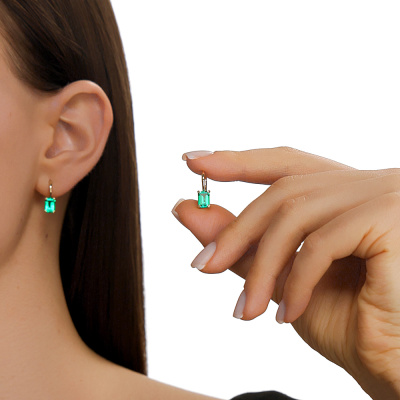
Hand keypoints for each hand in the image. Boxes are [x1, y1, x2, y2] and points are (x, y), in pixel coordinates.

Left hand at [173, 147, 399, 399]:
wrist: (392, 364)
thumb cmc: (345, 321)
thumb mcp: (279, 275)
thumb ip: (239, 241)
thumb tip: (186, 209)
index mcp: (343, 194)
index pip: (285, 164)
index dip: (239, 161)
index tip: (195, 163)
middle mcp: (365, 185)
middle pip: (284, 191)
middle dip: (238, 231)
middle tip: (203, 265)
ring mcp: (382, 195)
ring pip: (295, 214)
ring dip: (262, 266)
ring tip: (249, 308)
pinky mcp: (389, 217)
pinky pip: (321, 243)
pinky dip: (296, 280)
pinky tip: (289, 312)